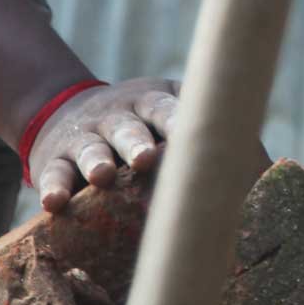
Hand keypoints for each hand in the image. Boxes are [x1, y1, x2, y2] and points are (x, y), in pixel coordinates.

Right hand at [31, 76, 177, 211]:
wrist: (63, 110)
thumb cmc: (133, 118)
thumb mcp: (158, 102)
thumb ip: (187, 107)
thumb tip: (250, 113)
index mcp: (145, 103)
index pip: (161, 108)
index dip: (174, 119)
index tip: (187, 131)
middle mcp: (114, 119)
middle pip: (126, 129)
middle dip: (136, 143)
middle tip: (146, 158)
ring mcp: (83, 140)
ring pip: (90, 150)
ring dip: (96, 162)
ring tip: (102, 175)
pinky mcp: (55, 162)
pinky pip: (54, 174)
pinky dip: (54, 188)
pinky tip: (54, 202)